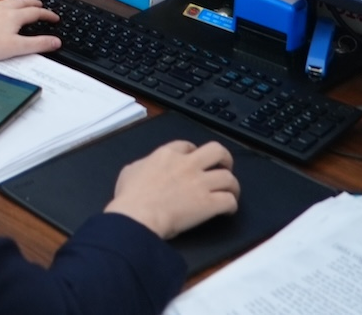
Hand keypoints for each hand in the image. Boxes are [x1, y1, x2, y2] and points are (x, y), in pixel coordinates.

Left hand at [0, 0, 60, 60]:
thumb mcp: (18, 47)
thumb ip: (38, 44)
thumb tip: (55, 41)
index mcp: (15, 16)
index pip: (36, 12)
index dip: (48, 14)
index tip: (55, 17)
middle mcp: (4, 8)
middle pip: (23, 2)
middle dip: (34, 3)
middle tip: (41, 4)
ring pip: (8, 1)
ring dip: (19, 1)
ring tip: (23, 3)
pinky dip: (1, 5)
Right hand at [105, 141, 239, 239]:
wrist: (137, 216)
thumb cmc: (130, 197)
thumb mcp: (130, 171)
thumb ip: (143, 165)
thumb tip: (146, 168)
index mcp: (166, 155)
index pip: (188, 145)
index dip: (195, 153)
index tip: (196, 162)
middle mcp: (187, 165)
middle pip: (217, 150)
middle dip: (224, 159)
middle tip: (223, 168)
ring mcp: (199, 183)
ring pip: (229, 177)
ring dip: (231, 186)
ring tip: (229, 193)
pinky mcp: (208, 203)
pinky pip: (230, 200)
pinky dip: (231, 206)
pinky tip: (227, 211)